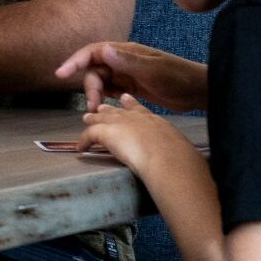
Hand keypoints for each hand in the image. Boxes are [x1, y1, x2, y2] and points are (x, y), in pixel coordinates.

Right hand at [55, 41, 208, 110]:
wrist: (199, 92)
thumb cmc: (178, 77)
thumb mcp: (153, 70)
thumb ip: (127, 61)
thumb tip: (103, 50)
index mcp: (125, 52)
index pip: (92, 52)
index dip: (74, 61)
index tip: (61, 74)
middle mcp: (122, 61)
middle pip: (94, 70)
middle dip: (88, 87)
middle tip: (93, 107)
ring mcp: (126, 74)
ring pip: (100, 82)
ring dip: (95, 95)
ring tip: (98, 112)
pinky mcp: (131, 88)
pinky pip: (110, 91)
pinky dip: (104, 99)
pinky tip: (105, 110)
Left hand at [78, 93, 195, 171]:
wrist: (168, 158)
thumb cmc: (179, 157)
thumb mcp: (179, 148)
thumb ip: (173, 149)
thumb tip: (179, 161)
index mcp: (155, 121)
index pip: (140, 110)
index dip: (132, 105)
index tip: (126, 99)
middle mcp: (137, 118)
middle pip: (119, 111)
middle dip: (109, 110)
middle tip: (101, 107)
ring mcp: (121, 123)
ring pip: (102, 118)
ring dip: (94, 120)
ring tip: (86, 119)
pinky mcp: (107, 132)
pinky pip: (90, 134)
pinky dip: (84, 140)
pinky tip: (80, 147)